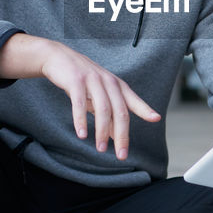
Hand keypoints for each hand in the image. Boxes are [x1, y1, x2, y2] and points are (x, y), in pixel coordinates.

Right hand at [0, 34, 158, 159]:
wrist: (57, 57)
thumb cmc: (81, 80)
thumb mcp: (97, 96)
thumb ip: (109, 115)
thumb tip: (117, 137)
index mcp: (116, 85)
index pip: (133, 100)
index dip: (144, 109)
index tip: (155, 118)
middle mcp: (108, 81)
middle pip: (120, 111)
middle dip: (122, 135)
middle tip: (121, 155)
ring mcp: (92, 80)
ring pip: (103, 109)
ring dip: (102, 131)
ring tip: (100, 149)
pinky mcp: (76, 81)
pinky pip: (80, 103)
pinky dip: (81, 120)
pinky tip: (82, 134)